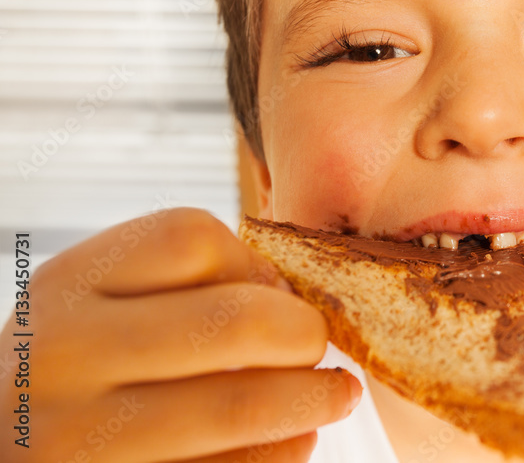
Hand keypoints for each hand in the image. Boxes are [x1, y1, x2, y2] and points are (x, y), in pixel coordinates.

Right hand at [0, 207, 360, 461]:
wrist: (1, 449)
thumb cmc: (68, 373)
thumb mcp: (92, 308)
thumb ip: (175, 288)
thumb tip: (292, 298)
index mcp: (66, 287)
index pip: (193, 238)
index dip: (257, 263)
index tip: (279, 293)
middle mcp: (62, 357)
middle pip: (234, 321)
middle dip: (303, 333)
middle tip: (319, 347)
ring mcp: (78, 440)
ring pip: (239, 405)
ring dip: (311, 400)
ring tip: (335, 396)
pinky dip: (281, 455)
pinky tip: (295, 442)